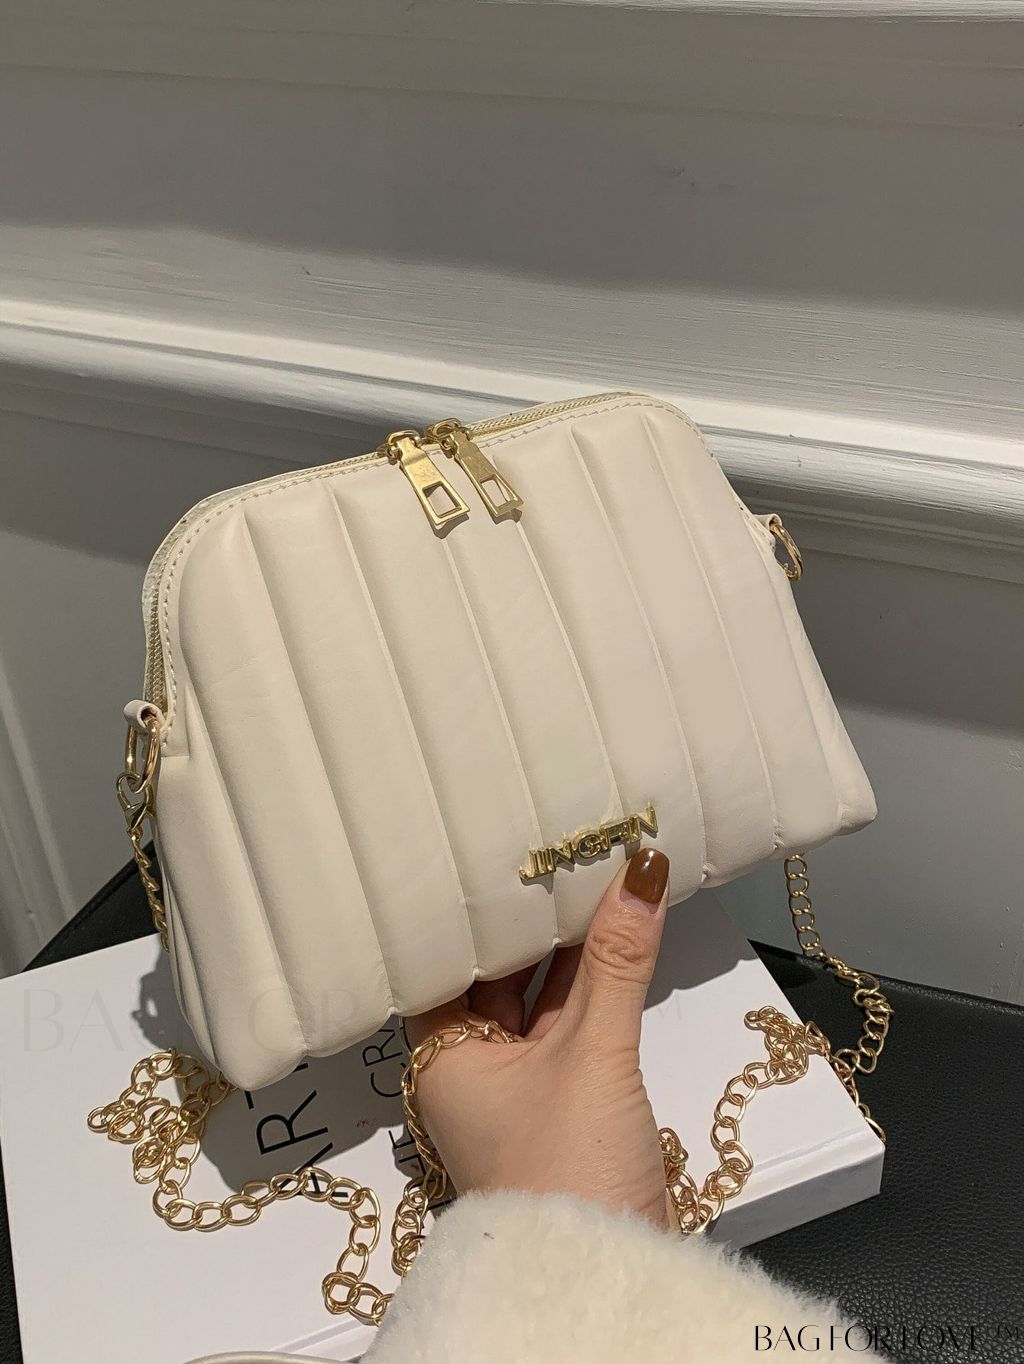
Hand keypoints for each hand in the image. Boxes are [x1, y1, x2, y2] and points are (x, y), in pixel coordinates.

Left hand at [405, 849, 670, 1226]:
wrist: (606, 1274)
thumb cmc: (567, 1168)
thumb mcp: (592, 1053)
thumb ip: (618, 962)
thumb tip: (641, 873)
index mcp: (442, 1056)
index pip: (443, 961)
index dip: (471, 909)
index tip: (495, 850)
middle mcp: (470, 1070)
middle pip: (493, 977)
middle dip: (528, 923)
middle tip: (554, 851)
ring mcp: (519, 1089)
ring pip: (536, 1002)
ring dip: (566, 954)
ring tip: (589, 878)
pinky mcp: (562, 1105)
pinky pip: (568, 1028)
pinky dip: (590, 988)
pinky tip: (615, 940)